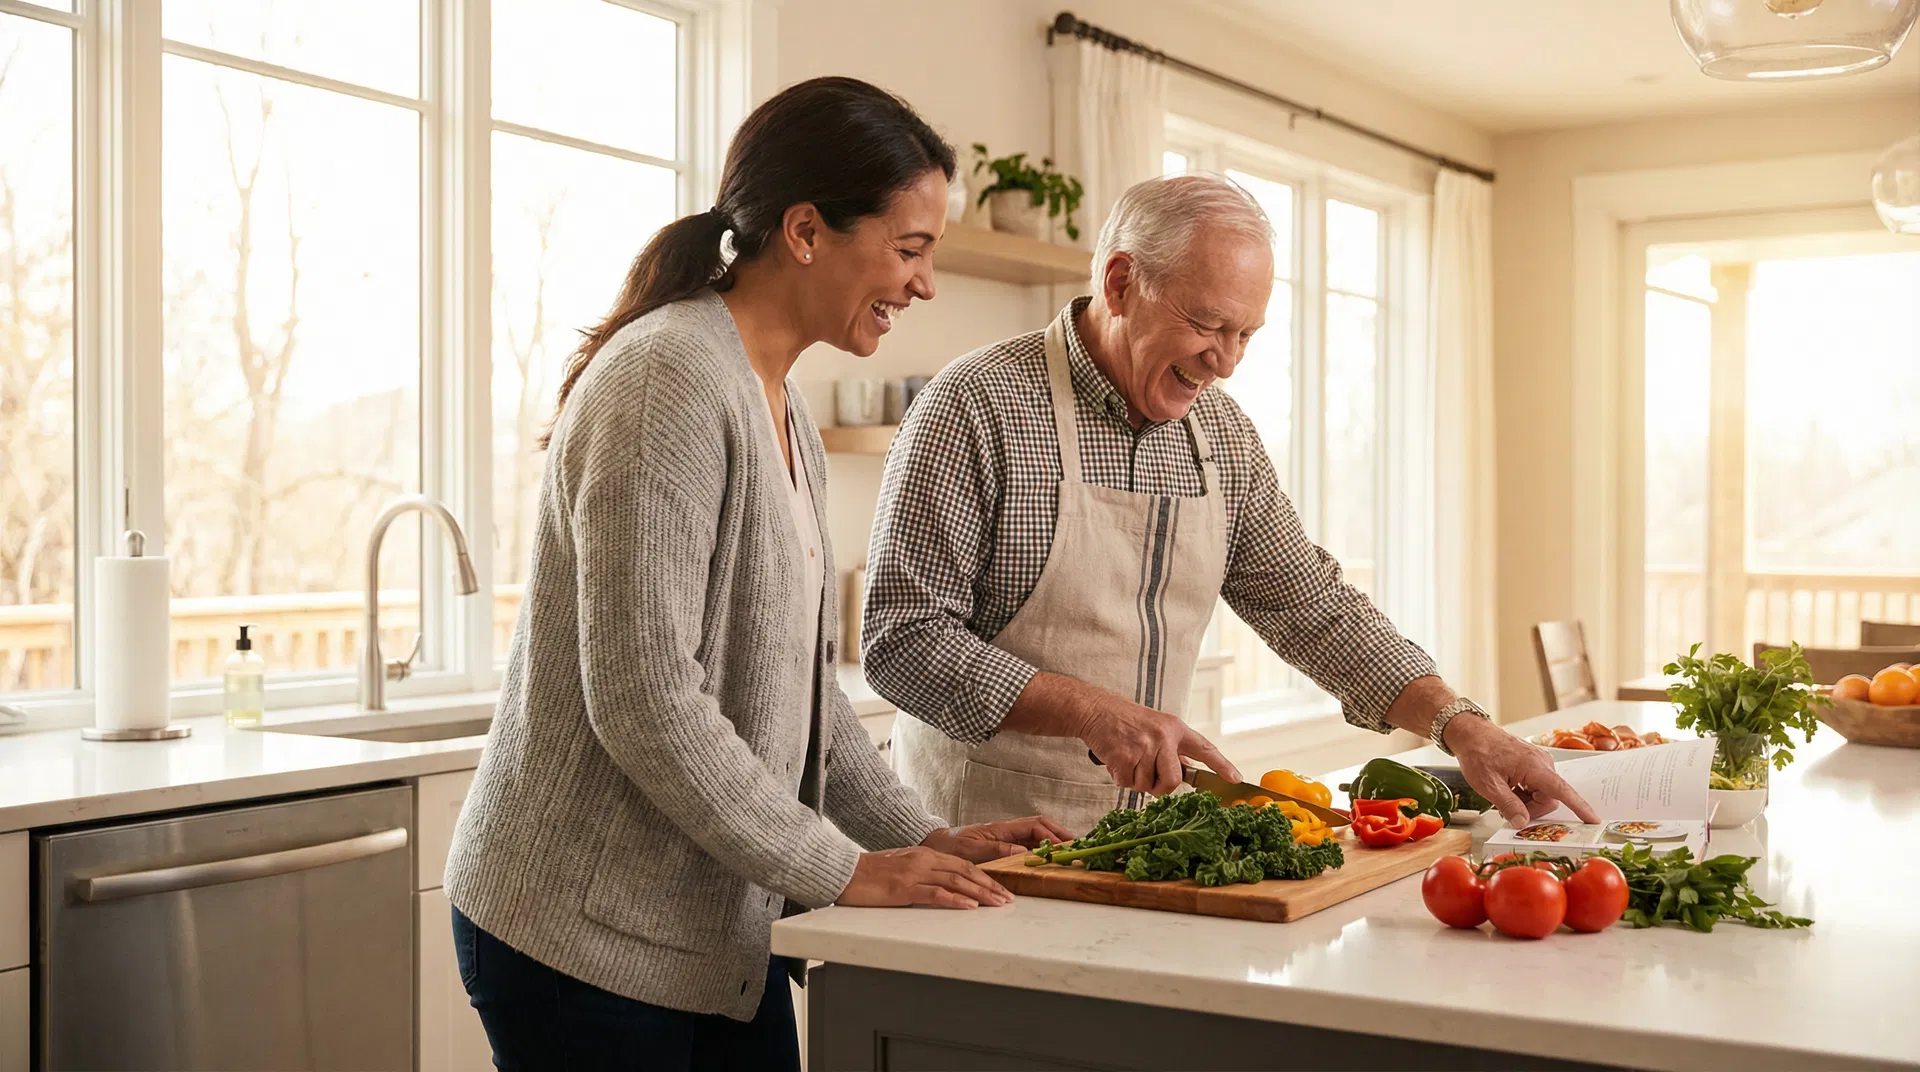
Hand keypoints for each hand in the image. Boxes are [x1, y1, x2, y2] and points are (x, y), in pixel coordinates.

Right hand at [835, 846, 1012, 909]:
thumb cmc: (870, 873)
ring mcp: (914, 874)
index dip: (984, 876)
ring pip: (956, 882)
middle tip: (1008, 898)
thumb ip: (923, 873)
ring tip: (998, 904)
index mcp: (925, 855)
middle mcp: (924, 861)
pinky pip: (935, 894)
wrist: (844, 872)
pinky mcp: (904, 889)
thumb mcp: (902, 867)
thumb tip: (942, 886)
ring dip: (980, 894)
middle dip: (990, 885)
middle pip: (965, 871)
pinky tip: (969, 907)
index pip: (963, 864)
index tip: (1000, 888)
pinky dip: (955, 900)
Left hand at [922, 816, 1076, 862]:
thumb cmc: (950, 847)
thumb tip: (1024, 852)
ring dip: (1052, 840)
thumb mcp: (971, 850)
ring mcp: (1004, 838)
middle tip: (1077, 844)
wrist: (934, 846)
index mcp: (1000, 828)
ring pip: (1035, 835)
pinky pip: (1026, 844)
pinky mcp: (1001, 846)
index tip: (1065, 845)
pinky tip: (1048, 857)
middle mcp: (1006, 831)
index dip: (1052, 834)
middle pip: (1039, 826)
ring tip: (1069, 850)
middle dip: (1059, 833)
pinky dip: (1041, 848)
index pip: (1034, 826)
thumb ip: (996, 850)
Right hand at [1077, 693, 1240, 795]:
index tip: (1236, 779)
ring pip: (1147, 786)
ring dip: (1135, 780)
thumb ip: (1172, 747)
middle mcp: (1163, 737)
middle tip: (1149, 777)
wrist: (1095, 709)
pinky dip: (1120, 778)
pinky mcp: (1124, 757)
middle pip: (1174, 782)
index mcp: (1175, 728)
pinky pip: (1127, 784)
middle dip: (1161, 787)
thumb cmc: (1125, 720)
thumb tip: (1185, 771)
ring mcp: (1143, 747)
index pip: (1205, 748)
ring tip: (1127, 759)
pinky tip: (1116, 760)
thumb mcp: (1156, 726)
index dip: (1222, 765)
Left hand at [1447, 714, 1601, 828]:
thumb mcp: (1488, 785)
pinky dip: (1525, 793)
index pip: (1562, 791)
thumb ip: (1508, 805)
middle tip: (1506, 807)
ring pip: (1543, 794)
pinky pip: (1537, 786)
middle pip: (1549, 799)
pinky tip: (1509, 788)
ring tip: (1504, 793)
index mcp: (1534, 766)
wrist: (1471, 733)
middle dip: (1531, 809)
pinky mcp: (1534, 764)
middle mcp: (1542, 763)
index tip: (1593, 820)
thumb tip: (1522, 823)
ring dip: (1526, 801)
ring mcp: (1540, 763)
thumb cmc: (1478, 753)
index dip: (1579, 807)